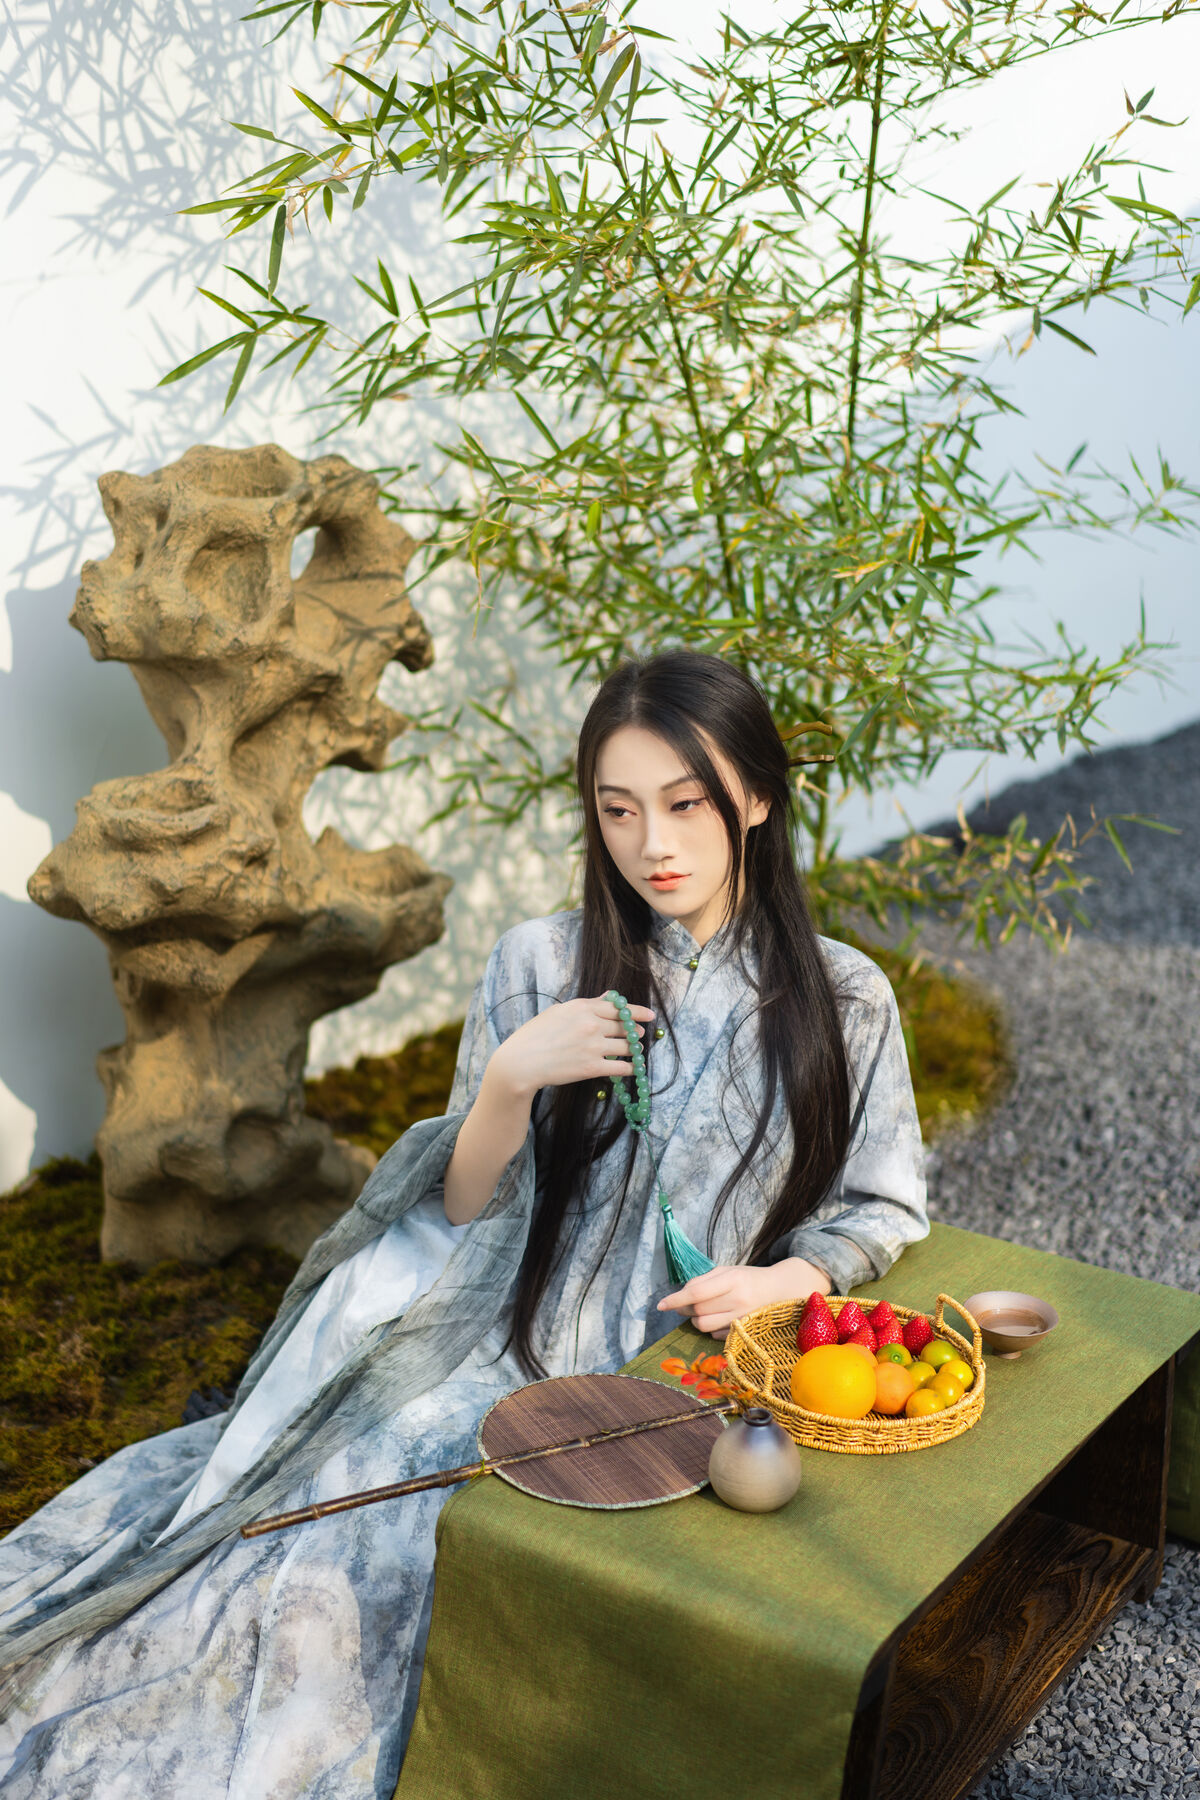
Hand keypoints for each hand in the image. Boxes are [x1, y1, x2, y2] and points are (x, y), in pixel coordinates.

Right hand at [485, 995, 655, 1103]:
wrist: (521, 1062)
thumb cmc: (535, 1036)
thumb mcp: (558, 1012)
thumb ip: (586, 1005)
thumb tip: (608, 998)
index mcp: (582, 1007)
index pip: (618, 1007)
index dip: (638, 1011)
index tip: (649, 1015)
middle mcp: (590, 1024)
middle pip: (625, 1026)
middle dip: (635, 1031)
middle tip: (639, 1035)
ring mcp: (593, 1046)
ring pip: (628, 1046)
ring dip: (634, 1049)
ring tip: (634, 1051)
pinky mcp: (592, 1067)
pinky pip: (622, 1067)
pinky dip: (630, 1068)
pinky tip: (630, 1069)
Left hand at [657, 1257, 831, 1337]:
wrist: (780, 1291)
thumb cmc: (749, 1278)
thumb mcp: (728, 1270)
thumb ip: (703, 1281)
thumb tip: (681, 1295)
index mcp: (733, 1279)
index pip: (696, 1291)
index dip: (675, 1299)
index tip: (660, 1305)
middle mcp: (738, 1299)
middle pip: (698, 1311)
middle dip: (685, 1309)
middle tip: (685, 1304)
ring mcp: (742, 1318)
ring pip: (704, 1326)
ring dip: (696, 1320)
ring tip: (702, 1311)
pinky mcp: (744, 1332)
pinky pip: (716, 1335)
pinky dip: (711, 1328)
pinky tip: (719, 1318)